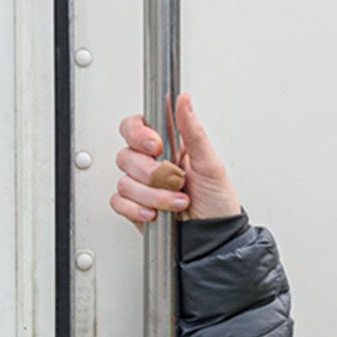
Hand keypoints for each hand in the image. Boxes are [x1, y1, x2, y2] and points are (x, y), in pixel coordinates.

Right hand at [111, 92, 241, 227]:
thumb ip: (193, 131)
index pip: (135, 127)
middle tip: (177, 180)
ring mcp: (142, 186)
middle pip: (126, 155)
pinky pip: (119, 202)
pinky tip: (156, 213)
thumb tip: (183, 100)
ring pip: (125, 181)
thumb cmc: (217, 200)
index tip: (156, 147)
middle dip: (153, 173)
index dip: (138, 134)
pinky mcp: (135, 207)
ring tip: (179, 201)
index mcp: (168, 146)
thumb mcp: (210, 163)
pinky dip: (137, 209)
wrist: (214, 237)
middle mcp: (152, 163)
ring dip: (154, 195)